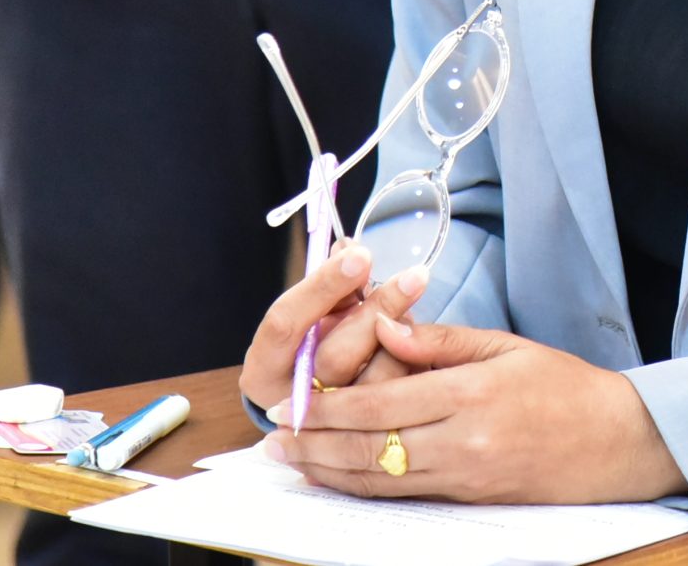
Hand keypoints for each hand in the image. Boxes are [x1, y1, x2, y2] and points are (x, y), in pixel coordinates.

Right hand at [238, 245, 435, 414]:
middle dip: (376, 311)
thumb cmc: (321, 346)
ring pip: (373, 382)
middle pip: (335, 357)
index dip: (322, 286)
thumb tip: (349, 247)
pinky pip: (398, 400)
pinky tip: (423, 337)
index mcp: (264, 369)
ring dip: (400, 340)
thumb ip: (332, 287)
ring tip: (415, 310)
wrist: (328, 405)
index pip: (285, 323)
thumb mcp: (318, 315)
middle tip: (415, 276)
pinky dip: (414, 363)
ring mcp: (330, 431)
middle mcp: (290, 406)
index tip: (361, 254)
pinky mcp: (366, 441)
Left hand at [265, 318, 686, 504]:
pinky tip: (338, 477)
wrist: (617, 442)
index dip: (330, 405)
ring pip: (381, 479)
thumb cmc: (565, 386)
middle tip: (274, 440)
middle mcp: (463, 442)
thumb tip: (383, 325)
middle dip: (316, 444)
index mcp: (471, 394)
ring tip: (293, 461)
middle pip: (371, 447)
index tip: (293, 398)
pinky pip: (403, 495)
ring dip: (329, 471)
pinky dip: (363, 488)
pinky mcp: (469, 499)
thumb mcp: (505, 346)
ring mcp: (465, 477)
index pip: (382, 402)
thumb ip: (439, 339)